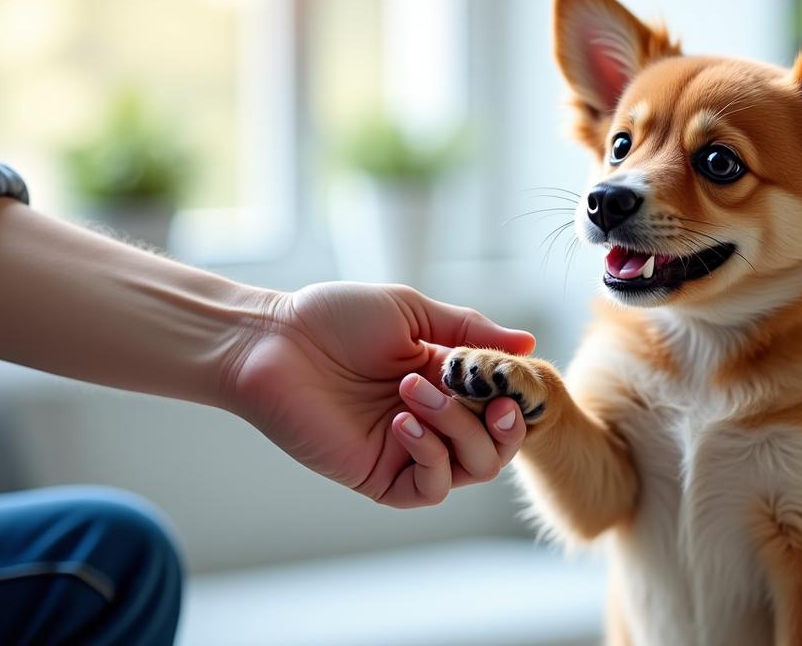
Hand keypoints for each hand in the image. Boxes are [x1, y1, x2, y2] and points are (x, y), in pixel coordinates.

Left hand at [222, 282, 535, 507]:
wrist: (273, 342)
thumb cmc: (334, 319)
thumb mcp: (411, 313)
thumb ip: (470, 331)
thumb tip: (528, 344)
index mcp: (447, 381)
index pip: (504, 403)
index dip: (517, 395)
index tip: (513, 377)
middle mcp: (435, 421)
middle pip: (499, 445)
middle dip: (495, 419)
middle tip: (478, 394)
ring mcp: (409, 452)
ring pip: (473, 468)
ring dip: (456, 429)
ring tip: (413, 393)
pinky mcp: (380, 476)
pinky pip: (430, 489)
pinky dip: (431, 458)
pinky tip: (404, 424)